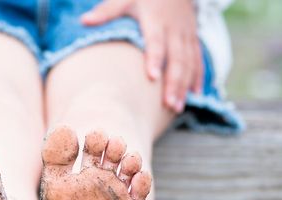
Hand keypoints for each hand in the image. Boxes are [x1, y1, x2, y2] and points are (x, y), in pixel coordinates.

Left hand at [81, 0, 202, 111]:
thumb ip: (107, 11)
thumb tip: (84, 21)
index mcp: (156, 19)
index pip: (156, 41)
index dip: (155, 58)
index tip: (152, 77)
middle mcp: (174, 28)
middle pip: (176, 57)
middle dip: (174, 81)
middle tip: (168, 104)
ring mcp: (186, 34)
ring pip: (189, 61)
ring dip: (185, 85)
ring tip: (177, 107)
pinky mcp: (193, 38)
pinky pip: (198, 58)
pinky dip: (197, 76)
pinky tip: (195, 94)